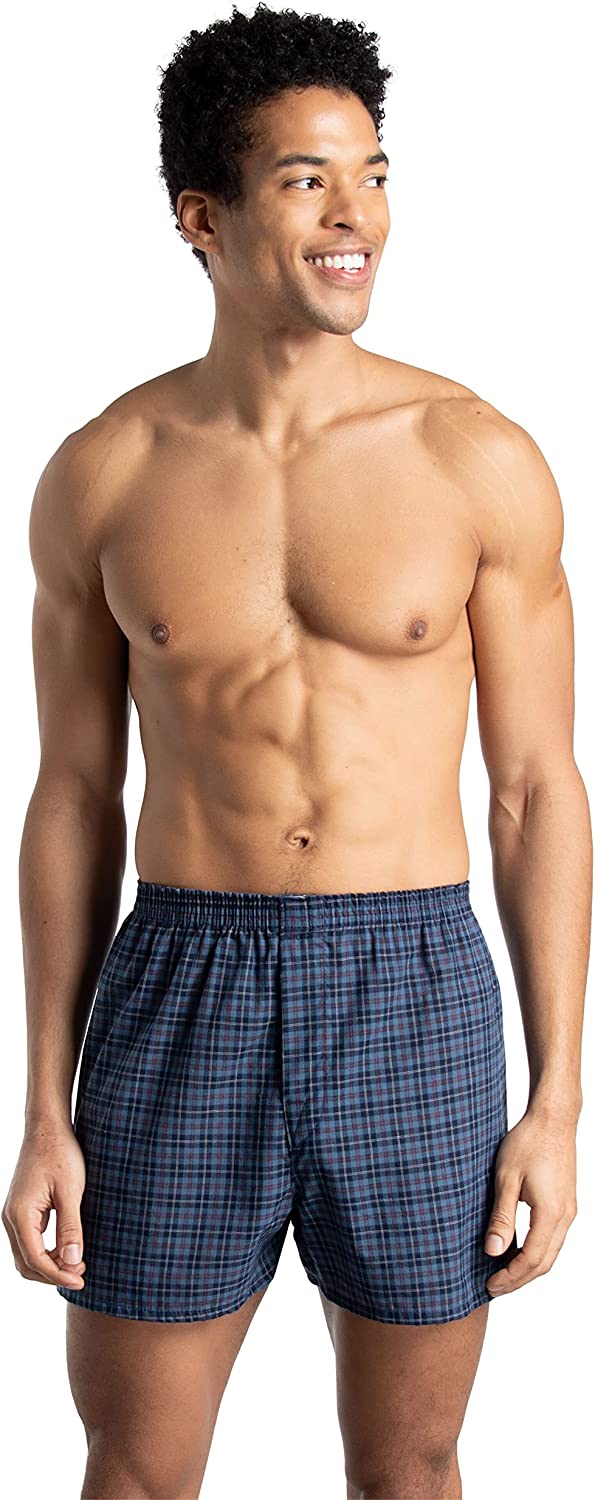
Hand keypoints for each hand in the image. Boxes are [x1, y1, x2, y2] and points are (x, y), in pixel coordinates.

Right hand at [2, 1119, 86, 1289]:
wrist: (47, 1127)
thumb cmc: (60, 1153)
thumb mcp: (71, 1191)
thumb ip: (71, 1228)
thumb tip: (72, 1262)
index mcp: (20, 1215)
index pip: (35, 1260)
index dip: (58, 1275)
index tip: (81, 1280)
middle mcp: (11, 1217)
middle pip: (26, 1263)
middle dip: (52, 1274)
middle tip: (81, 1274)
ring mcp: (14, 1214)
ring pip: (26, 1254)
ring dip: (49, 1264)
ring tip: (77, 1262)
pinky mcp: (22, 1209)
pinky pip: (29, 1241)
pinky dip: (46, 1251)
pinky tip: (67, 1248)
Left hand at [484, 1106, 577, 1296]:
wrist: (553, 1119)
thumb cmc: (528, 1142)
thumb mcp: (506, 1178)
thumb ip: (501, 1217)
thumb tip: (492, 1251)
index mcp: (551, 1213)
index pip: (532, 1260)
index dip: (511, 1277)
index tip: (490, 1285)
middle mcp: (566, 1216)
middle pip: (545, 1263)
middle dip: (519, 1279)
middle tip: (493, 1286)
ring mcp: (569, 1210)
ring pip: (551, 1252)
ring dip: (528, 1267)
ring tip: (502, 1273)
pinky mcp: (566, 1204)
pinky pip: (553, 1238)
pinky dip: (536, 1251)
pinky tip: (517, 1249)